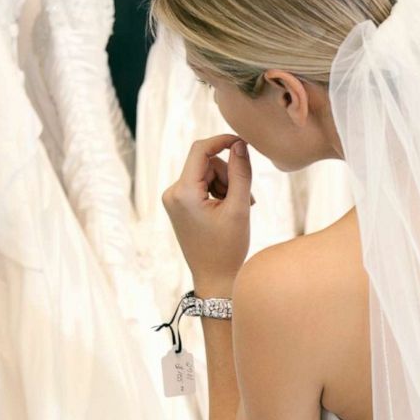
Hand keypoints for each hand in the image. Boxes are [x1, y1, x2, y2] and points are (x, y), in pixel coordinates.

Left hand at [162, 135, 253, 290]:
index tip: (244, 142)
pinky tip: (228, 209)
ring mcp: (173, 199)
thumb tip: (240, 145)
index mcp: (183, 193)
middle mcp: (172, 193)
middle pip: (205, 163)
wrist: (215, 278)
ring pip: (205, 173)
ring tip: (240, 206)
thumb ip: (241, 173)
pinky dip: (218, 192)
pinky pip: (200, 185)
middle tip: (247, 196)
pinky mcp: (178, 205)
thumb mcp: (240, 207)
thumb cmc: (228, 247)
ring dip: (225, 184)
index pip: (200, 150)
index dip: (222, 141)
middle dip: (228, 173)